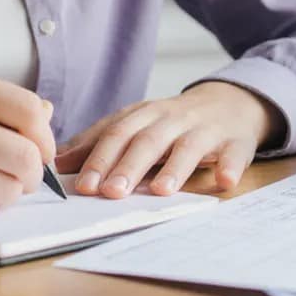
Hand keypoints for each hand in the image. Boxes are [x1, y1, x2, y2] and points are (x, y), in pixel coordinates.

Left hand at [54, 81, 283, 197]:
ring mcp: (206, 129)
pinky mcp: (236, 141)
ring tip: (160, 191)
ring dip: (174, 168)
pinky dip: (230, 166)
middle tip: (111, 193)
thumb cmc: (174, 121)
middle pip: (148, 140)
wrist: (230, 102)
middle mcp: (173, 118)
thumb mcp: (137, 123)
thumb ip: (100, 140)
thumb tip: (59, 162)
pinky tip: (224, 180)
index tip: (81, 185)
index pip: (117, 133)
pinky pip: (234, 153)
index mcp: (145, 114)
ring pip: (189, 146)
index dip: (98, 157)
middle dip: (128, 166)